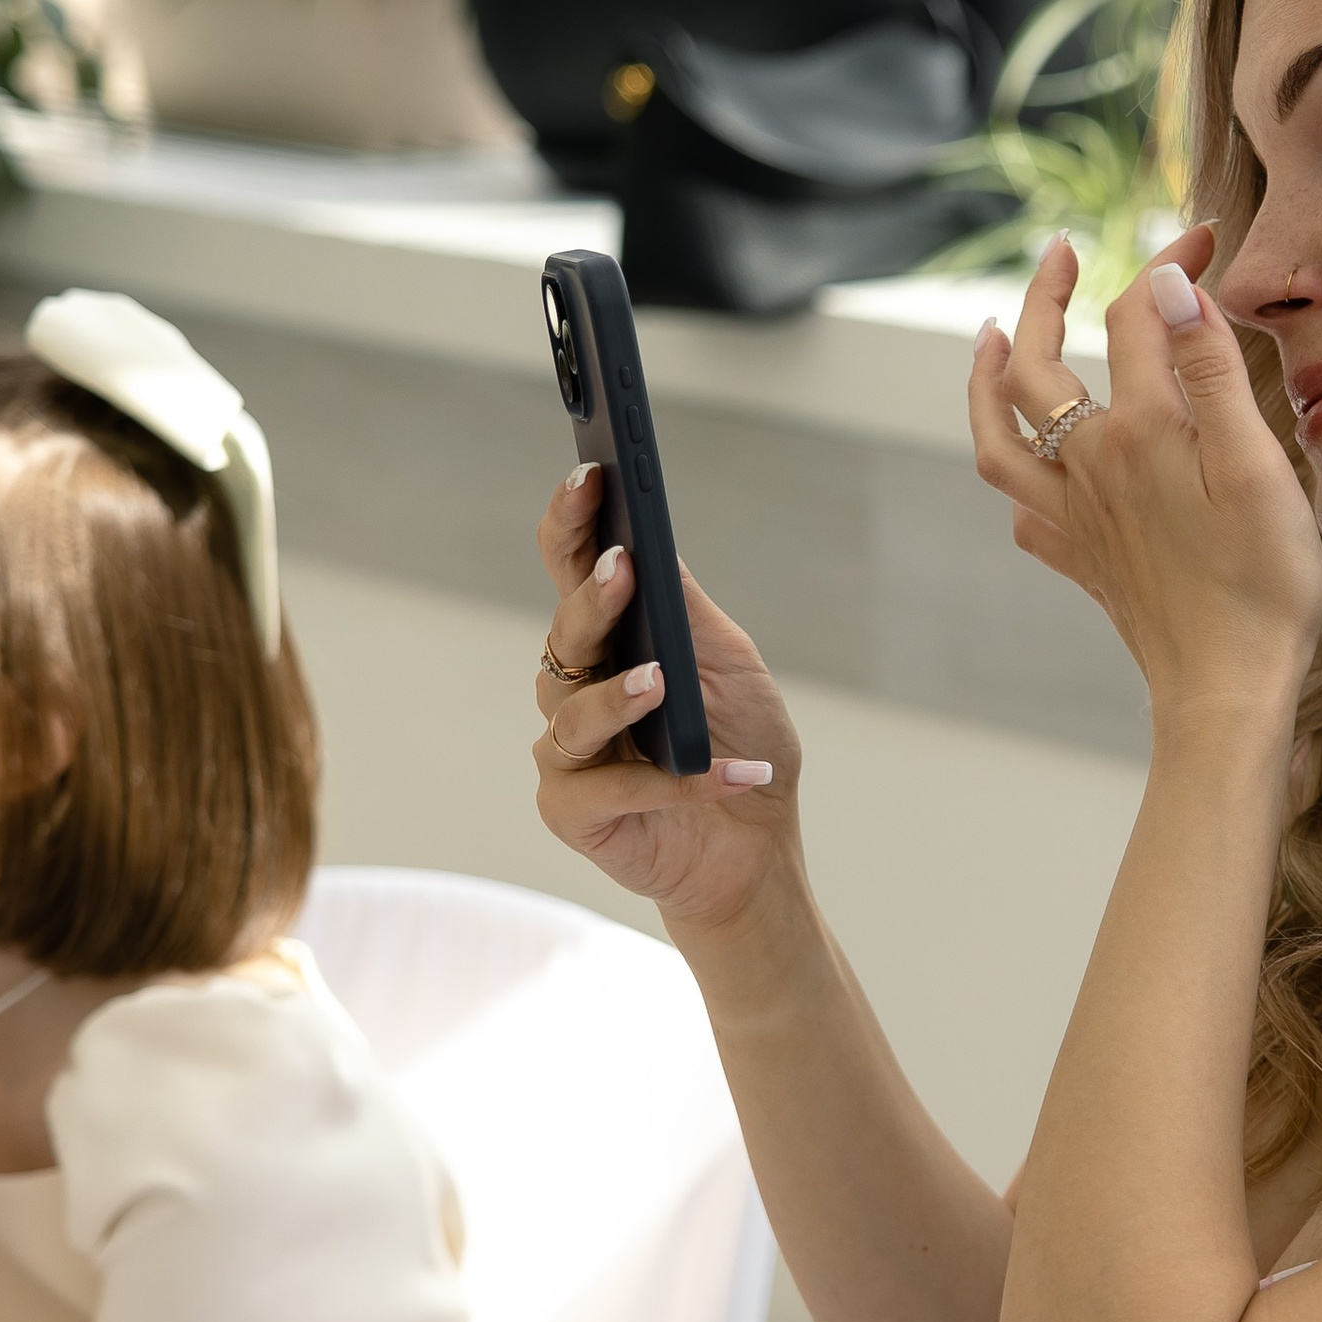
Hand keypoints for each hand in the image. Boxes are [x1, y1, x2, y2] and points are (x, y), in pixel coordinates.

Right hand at [530, 466, 799, 949]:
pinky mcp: (572, 811)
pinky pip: (609, 788)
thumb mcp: (731, 665)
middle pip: (564, 634)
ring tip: (665, 683)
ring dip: (622, 697)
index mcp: (609, 642)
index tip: (592, 476)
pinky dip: (673, 782)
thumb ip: (687, 612)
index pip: (572, 569)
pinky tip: (730, 772)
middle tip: (622, 566)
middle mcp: (575, 690)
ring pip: (572, 714)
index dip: (572, 522)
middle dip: (591, 598)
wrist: (757, 846)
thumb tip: (652, 541)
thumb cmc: (740, 743)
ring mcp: (567, 753)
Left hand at [968, 230, 1321, 725]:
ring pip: (1000, 439)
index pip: (1138, 315)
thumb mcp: (1254, 464)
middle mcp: (1091, 467)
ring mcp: (1078, 518)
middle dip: (1043, 297)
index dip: (1167, 263)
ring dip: (986, 381)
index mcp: (1139, 431)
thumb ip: (1210, 370)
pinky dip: (1017, 479)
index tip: (1204, 235)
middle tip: (1061, 252)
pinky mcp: (1085, 562)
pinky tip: (1029, 470)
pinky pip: (1026, 515)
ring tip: (988, 339)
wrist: (1228, 689)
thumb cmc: (1262, 582)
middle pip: (1038, 365)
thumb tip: (1168, 284)